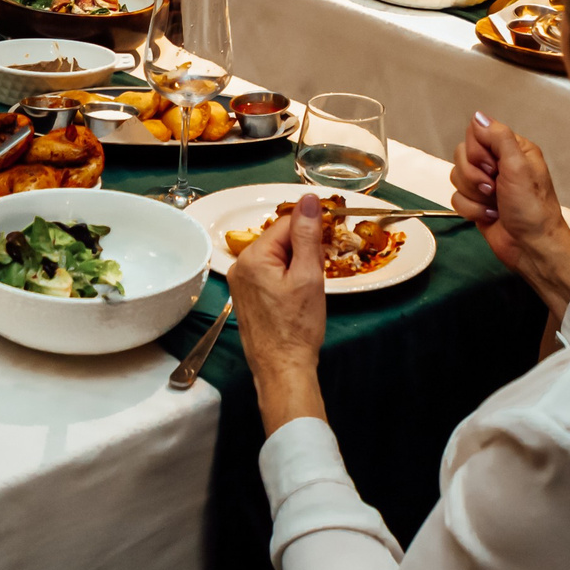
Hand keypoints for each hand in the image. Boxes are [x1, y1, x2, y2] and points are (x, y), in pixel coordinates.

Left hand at [231, 192, 329, 432]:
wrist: (283, 369)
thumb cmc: (298, 327)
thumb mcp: (309, 276)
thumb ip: (308, 235)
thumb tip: (309, 200)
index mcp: (253, 256)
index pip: (286, 223)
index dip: (311, 230)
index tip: (329, 242)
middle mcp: (240, 265)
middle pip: (279, 239)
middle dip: (303, 249)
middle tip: (321, 271)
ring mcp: (241, 282)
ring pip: (276, 256)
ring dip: (296, 263)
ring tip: (310, 286)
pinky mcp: (246, 296)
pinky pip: (269, 273)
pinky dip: (286, 277)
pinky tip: (298, 295)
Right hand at [452, 112, 569, 307]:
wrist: (531, 248)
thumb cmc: (532, 208)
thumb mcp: (519, 167)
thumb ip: (499, 138)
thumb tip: (478, 116)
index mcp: (513, 149)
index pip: (477, 133)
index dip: (478, 151)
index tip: (493, 167)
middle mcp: (498, 163)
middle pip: (462, 155)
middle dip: (474, 176)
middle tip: (494, 188)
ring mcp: (486, 184)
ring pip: (456, 176)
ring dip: (474, 195)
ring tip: (494, 204)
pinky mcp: (476, 203)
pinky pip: (456, 197)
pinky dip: (471, 209)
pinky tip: (490, 216)